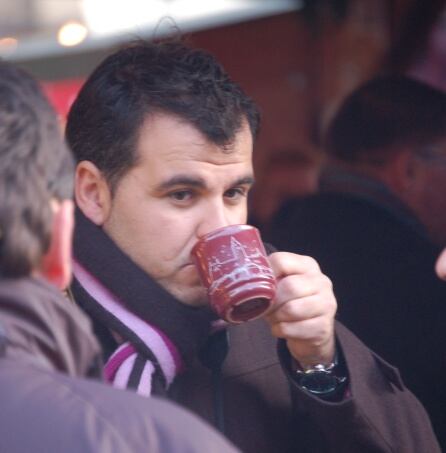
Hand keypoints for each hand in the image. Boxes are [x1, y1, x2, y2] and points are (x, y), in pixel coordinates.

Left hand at [265, 252, 336, 368]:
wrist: (312, 331)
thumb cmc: (290, 303)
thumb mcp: (281, 285)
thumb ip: (269, 278)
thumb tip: (243, 280)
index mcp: (308, 265)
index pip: (282, 261)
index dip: (265, 274)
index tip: (256, 286)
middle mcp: (321, 282)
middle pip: (289, 286)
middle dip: (271, 300)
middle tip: (263, 307)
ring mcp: (326, 304)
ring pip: (292, 309)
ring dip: (276, 317)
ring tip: (273, 317)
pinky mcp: (323, 327)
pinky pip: (292, 328)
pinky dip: (280, 330)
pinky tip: (281, 328)